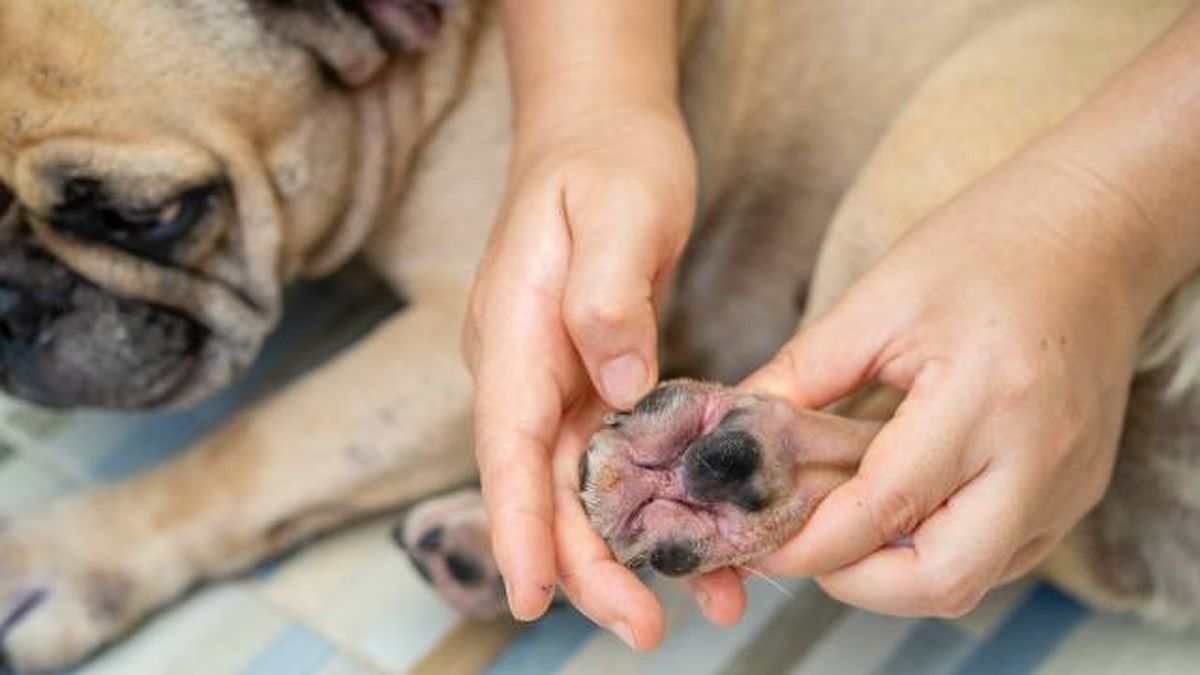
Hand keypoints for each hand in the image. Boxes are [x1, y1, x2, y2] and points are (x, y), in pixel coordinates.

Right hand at [463, 93, 695, 645]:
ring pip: (582, 485)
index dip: (518, 526)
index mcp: (514, 332)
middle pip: (544, 486)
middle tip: (650, 626)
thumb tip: (617, 385)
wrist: (600, 128)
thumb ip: (606, 296)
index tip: (531, 597)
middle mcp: (524, 368)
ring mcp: (556, 377)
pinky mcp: (592, 378)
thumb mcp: (617, 208)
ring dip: (631, 548)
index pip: (506, 444)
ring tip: (703, 600)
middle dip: (589, 564)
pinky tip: (705, 534)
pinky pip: (618, 456)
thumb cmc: (606, 158)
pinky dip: (656, 500)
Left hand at [691, 148, 1160, 617]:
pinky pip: (1002, 556)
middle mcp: (1037, 456)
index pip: (886, 507)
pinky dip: (938, 550)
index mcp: (983, 396)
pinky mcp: (1078, 492)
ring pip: (973, 580)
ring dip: (895, 572)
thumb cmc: (984, 248)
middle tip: (803, 545)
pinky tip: (901, 510)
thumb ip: (803, 372)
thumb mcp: (878, 299)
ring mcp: (1068, 484)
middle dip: (856, 582)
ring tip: (845, 522)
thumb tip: (738, 432)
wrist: (1094, 234)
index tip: (759, 542)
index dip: (812, 542)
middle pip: (941, 580)